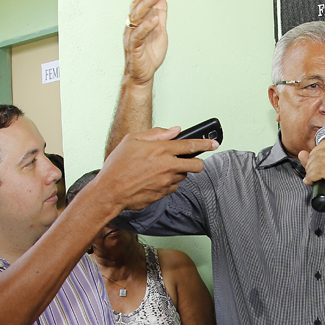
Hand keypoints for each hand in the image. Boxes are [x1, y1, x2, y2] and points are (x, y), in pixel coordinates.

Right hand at [98, 125, 216, 211]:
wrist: (110, 192)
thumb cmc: (117, 166)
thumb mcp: (132, 140)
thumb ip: (156, 133)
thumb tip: (174, 131)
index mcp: (161, 149)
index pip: (191, 145)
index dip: (205, 144)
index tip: (214, 144)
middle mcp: (168, 166)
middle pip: (197, 165)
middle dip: (197, 162)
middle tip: (190, 160)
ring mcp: (167, 181)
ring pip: (183, 176)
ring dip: (177, 172)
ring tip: (158, 169)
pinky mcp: (164, 193)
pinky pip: (173, 186)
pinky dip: (168, 182)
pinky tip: (153, 179)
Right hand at [123, 0, 167, 85]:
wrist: (143, 74)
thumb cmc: (149, 53)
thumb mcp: (159, 30)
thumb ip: (159, 14)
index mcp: (138, 19)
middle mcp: (133, 24)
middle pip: (138, 2)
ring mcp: (132, 34)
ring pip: (137, 16)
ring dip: (147, 4)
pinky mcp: (134, 47)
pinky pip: (138, 35)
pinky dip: (146, 26)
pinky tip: (154, 19)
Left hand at [299, 140, 324, 227]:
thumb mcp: (322, 174)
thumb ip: (313, 162)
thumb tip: (302, 153)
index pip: (324, 145)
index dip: (313, 154)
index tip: (310, 166)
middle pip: (321, 152)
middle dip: (310, 164)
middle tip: (309, 175)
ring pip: (320, 161)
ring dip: (311, 171)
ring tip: (310, 179)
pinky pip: (322, 170)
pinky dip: (313, 176)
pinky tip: (312, 182)